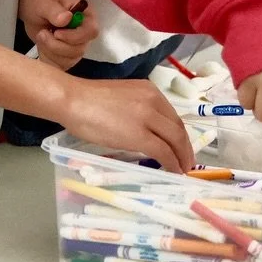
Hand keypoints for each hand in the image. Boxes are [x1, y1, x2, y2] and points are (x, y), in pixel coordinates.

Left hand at [19, 0, 97, 70]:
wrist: (32, 11)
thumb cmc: (41, 2)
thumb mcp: (44, 3)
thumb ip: (55, 11)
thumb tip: (67, 18)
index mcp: (85, 15)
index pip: (91, 31)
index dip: (74, 36)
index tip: (56, 33)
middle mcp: (84, 33)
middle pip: (79, 49)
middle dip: (57, 45)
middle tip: (42, 33)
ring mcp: (76, 46)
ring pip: (69, 60)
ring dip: (50, 51)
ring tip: (41, 36)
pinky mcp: (66, 56)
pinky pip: (61, 66)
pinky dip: (48, 59)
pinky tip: (42, 46)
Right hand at [59, 78, 193, 172]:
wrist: (73, 100)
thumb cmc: (89, 100)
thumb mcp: (123, 98)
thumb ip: (138, 109)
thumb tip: (146, 129)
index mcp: (149, 91)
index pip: (172, 115)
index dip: (180, 134)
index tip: (181, 146)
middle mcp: (153, 101)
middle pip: (178, 128)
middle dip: (185, 147)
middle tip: (187, 161)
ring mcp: (148, 117)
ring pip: (175, 139)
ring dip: (182, 156)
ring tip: (183, 168)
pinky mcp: (140, 135)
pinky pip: (163, 151)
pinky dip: (172, 163)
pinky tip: (174, 170)